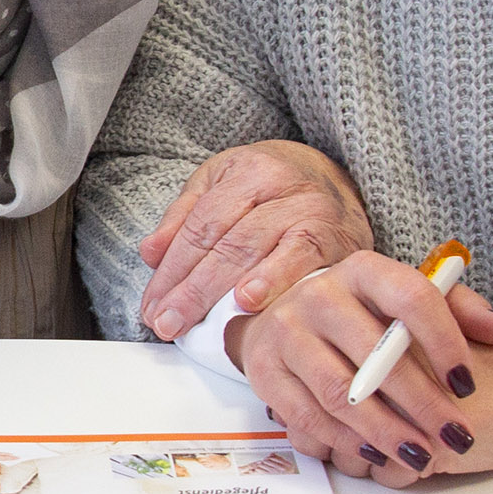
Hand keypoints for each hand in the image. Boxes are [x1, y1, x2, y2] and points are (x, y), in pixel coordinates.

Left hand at [135, 140, 371, 339]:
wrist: (342, 180)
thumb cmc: (275, 188)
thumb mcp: (222, 184)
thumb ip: (184, 218)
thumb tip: (150, 253)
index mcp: (247, 171)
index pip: (200, 225)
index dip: (171, 269)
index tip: (151, 306)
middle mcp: (282, 186)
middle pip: (225, 242)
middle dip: (189, 289)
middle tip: (165, 323)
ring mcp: (312, 211)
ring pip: (256, 252)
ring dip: (218, 293)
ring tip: (192, 321)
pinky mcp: (338, 239)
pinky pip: (301, 262)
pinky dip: (272, 282)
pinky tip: (249, 302)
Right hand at [222, 250, 492, 486]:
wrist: (283, 315)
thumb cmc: (361, 312)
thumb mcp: (407, 298)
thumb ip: (460, 310)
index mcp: (362, 270)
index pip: (410, 297)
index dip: (444, 342)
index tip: (468, 384)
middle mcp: (319, 294)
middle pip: (375, 354)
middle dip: (422, 403)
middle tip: (456, 435)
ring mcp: (286, 332)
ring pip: (340, 392)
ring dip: (386, 430)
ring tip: (423, 455)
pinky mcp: (265, 371)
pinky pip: (307, 415)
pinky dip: (345, 440)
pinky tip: (377, 454)